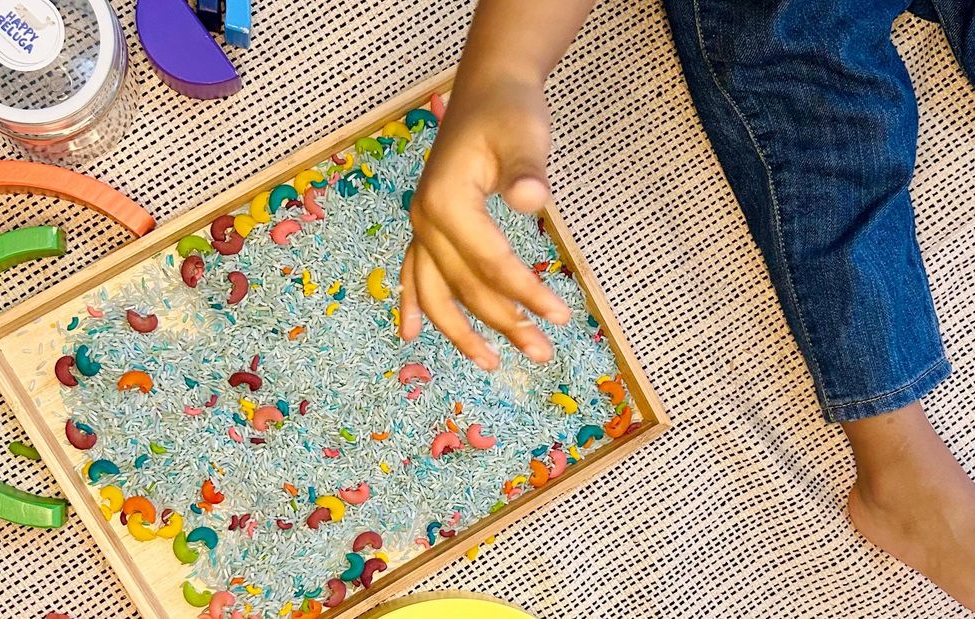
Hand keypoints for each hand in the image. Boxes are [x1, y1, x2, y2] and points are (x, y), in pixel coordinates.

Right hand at [399, 76, 571, 369]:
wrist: (490, 89)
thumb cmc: (510, 112)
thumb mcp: (525, 135)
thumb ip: (527, 169)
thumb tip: (531, 200)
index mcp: (445, 201)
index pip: (489, 263)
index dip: (525, 293)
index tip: (562, 315)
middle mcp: (424, 219)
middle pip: (464, 286)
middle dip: (504, 322)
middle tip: (542, 353)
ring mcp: (422, 225)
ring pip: (435, 291)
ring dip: (462, 331)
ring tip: (492, 363)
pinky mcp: (428, 227)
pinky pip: (414, 274)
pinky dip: (414, 305)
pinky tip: (412, 335)